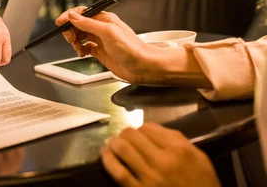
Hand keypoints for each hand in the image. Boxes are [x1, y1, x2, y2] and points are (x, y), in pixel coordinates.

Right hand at [56, 7, 159, 84]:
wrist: (142, 67)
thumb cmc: (132, 48)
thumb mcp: (107, 32)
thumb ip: (88, 24)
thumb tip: (73, 15)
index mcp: (105, 19)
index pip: (82, 13)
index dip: (70, 16)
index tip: (60, 22)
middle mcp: (102, 28)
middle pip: (79, 25)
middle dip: (71, 30)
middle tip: (70, 38)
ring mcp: (100, 40)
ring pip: (80, 36)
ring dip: (75, 41)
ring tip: (78, 47)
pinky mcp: (100, 52)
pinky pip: (84, 47)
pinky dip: (80, 50)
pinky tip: (83, 53)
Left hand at [102, 123, 219, 186]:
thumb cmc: (202, 183)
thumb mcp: (199, 158)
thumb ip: (178, 139)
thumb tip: (152, 127)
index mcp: (178, 150)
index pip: (148, 128)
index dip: (141, 128)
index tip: (140, 133)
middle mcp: (162, 161)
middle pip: (133, 135)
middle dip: (126, 133)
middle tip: (124, 137)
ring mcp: (149, 177)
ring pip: (123, 149)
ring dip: (115, 142)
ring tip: (113, 143)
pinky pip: (119, 173)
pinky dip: (108, 160)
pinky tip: (105, 154)